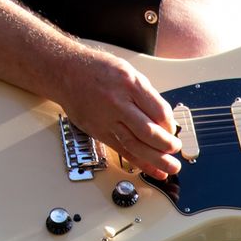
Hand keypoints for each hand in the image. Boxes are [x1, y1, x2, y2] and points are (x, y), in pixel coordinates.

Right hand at [56, 43, 182, 180]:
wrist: (65, 72)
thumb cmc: (97, 70)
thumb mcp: (128, 72)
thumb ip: (146, 94)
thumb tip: (164, 118)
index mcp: (129, 84)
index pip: (159, 111)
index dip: (170, 124)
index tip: (173, 129)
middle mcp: (118, 103)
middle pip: (148, 132)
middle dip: (167, 145)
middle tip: (175, 149)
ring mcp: (106, 119)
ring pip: (135, 145)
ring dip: (157, 160)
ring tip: (171, 167)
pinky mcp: (99, 132)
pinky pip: (122, 151)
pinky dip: (140, 163)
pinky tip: (153, 170)